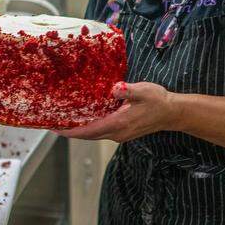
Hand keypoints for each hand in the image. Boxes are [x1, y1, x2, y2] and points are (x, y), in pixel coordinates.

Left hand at [58, 82, 180, 141]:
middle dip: (69, 131)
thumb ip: (128, 90)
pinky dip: (89, 128)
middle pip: (87, 135)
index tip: (55, 128)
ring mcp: (119, 135)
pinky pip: (100, 132)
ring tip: (63, 122)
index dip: (70, 131)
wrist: (172, 113)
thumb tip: (115, 88)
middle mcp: (117, 133)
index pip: (88, 131)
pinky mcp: (122, 133)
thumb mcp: (144, 91)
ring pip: (93, 135)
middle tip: (52, 124)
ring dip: (78, 130)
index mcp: (118, 124)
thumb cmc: (158, 100)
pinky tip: (83, 119)